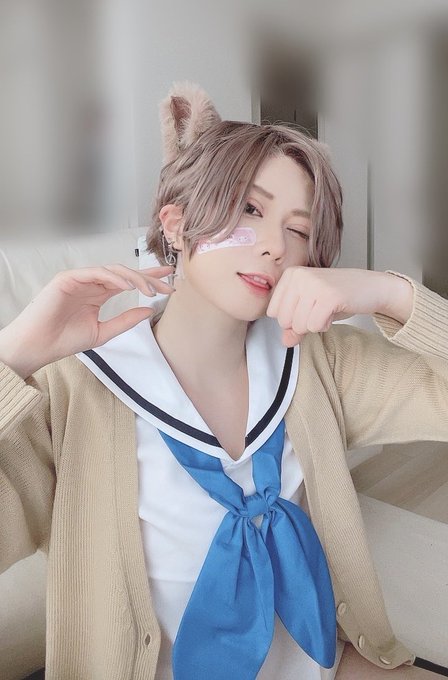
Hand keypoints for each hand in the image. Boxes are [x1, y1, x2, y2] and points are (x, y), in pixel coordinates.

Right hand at [2, 263, 174, 374]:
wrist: (40, 346)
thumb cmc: (65, 340)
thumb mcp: (103, 331)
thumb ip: (126, 320)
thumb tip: (149, 311)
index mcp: (99, 293)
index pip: (128, 282)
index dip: (149, 280)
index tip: (169, 283)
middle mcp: (91, 283)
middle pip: (125, 274)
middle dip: (148, 277)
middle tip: (168, 284)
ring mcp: (80, 279)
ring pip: (113, 270)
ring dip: (134, 278)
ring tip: (150, 290)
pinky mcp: (69, 278)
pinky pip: (96, 272)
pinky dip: (114, 278)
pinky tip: (129, 287)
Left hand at [266, 267, 387, 346]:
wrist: (372, 287)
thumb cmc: (340, 295)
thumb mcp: (310, 308)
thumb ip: (294, 325)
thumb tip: (285, 342)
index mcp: (290, 274)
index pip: (273, 312)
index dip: (291, 318)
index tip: (308, 308)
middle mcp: (299, 276)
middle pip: (284, 321)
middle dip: (302, 324)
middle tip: (319, 310)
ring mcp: (314, 285)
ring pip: (299, 326)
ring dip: (315, 325)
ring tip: (327, 310)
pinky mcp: (329, 296)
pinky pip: (315, 326)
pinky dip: (325, 325)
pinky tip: (333, 312)